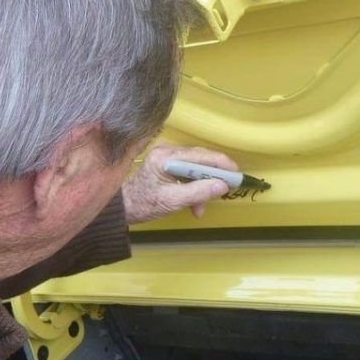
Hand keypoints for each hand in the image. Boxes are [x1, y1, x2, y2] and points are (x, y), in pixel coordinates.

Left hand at [122, 143, 236, 223]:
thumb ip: (199, 192)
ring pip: (196, 168)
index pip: (201, 155)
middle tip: (224, 192)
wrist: (123, 207)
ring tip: (200, 208)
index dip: (222, 165)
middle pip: (201, 159)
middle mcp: (167, 151)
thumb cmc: (143, 204)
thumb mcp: (173, 201)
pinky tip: (194, 204)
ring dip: (202, 187)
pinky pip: (188, 172)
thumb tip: (223, 185)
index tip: (236, 176)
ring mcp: (167, 156)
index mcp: (166, 156)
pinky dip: (194, 187)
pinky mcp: (167, 163)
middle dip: (212, 179)